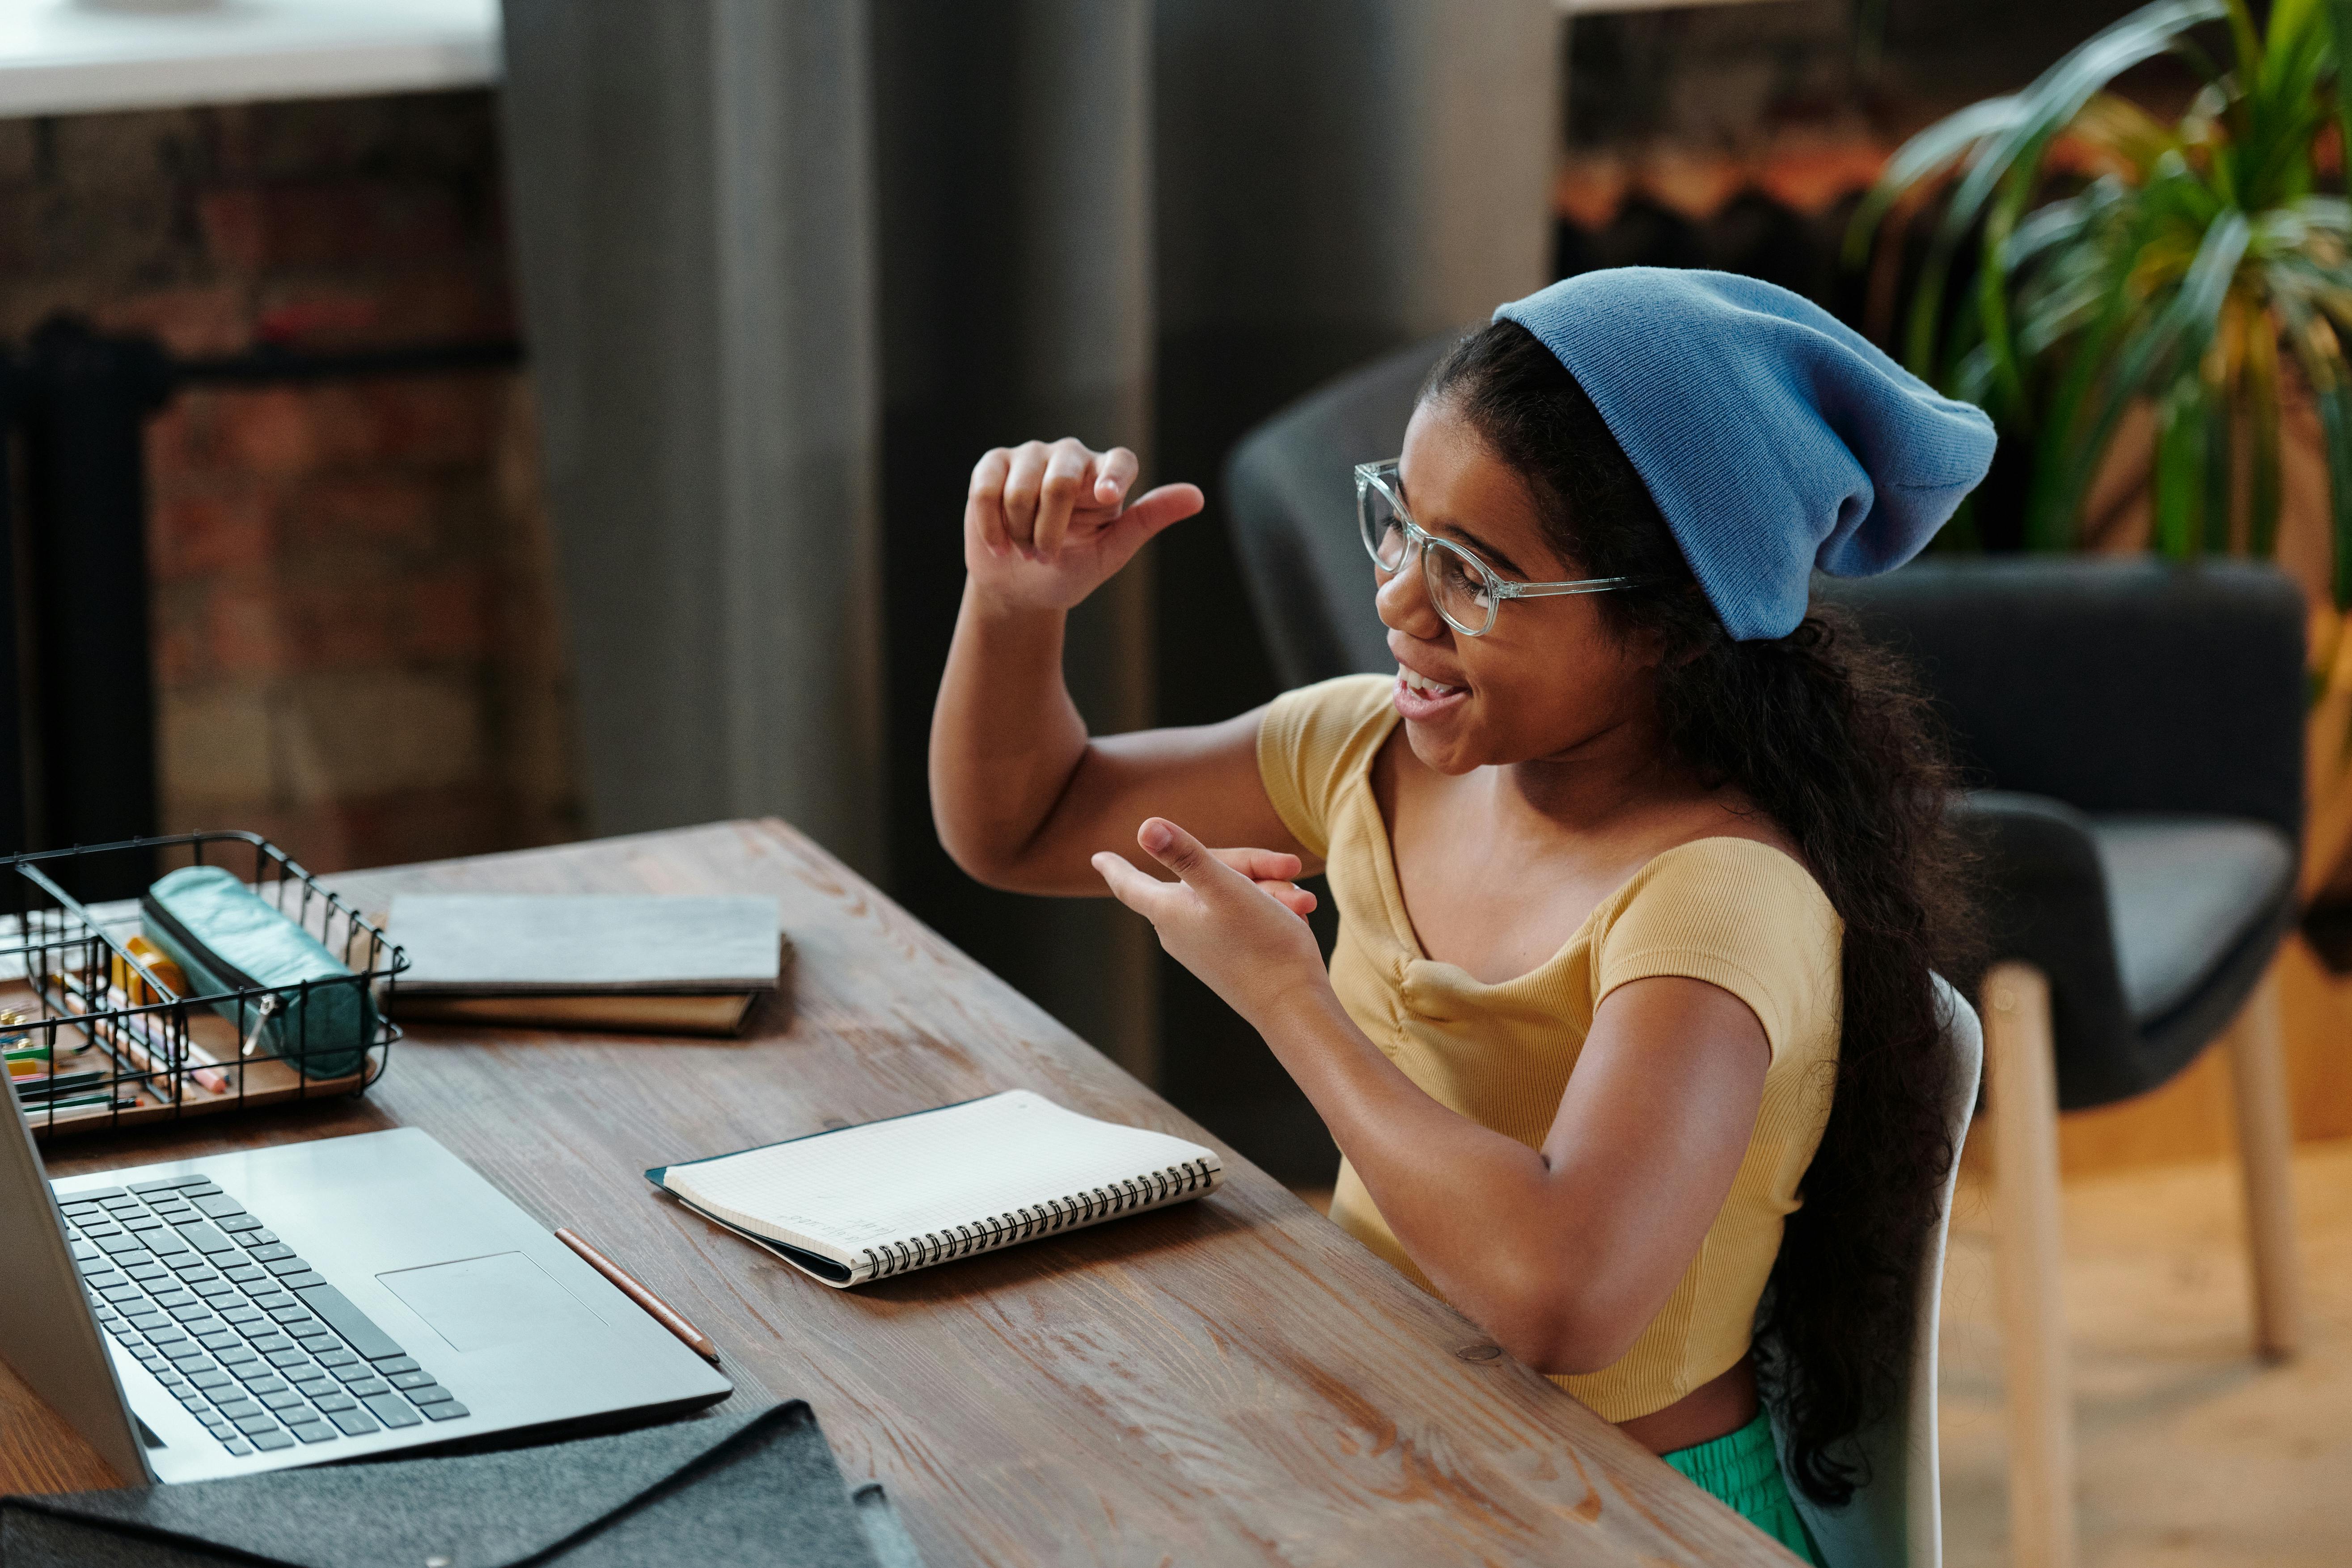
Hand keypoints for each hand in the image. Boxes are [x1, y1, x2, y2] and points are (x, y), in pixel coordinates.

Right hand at [966, 438, 1203, 611]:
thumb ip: (1147, 521)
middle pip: (1061, 479)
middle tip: (1045, 558)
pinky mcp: (993, 465)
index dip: (1113, 476)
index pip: (1120, 461)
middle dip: (1049, 529)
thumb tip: (1196, 496)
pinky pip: (987, 489)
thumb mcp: (1112, 552)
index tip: (1103, 499)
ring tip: (1024, 550)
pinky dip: (992, 526)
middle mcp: (1071, 456)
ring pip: (1022, 488)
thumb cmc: (1071, 567)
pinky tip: (998, 544)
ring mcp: (1030, 456)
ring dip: (1022, 533)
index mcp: (1106, 474)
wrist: (1019, 586)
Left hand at [1093, 819, 1331, 1028]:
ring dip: (1270, 890)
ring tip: (1301, 903)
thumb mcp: (1225, 887)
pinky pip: (1245, 913)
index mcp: (1168, 911)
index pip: (1129, 884)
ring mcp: (1204, 942)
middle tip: (1289, 868)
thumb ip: (1185, 854)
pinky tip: (1296, 915)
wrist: (1295, 1004)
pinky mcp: (1228, 953)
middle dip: (1252, 867)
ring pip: (1232, 891)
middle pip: (1204, 873)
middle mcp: (1179, 928)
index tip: (1098, 857)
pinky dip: (1272, 908)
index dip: (1115, 866)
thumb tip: (1144, 826)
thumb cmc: (1262, 944)